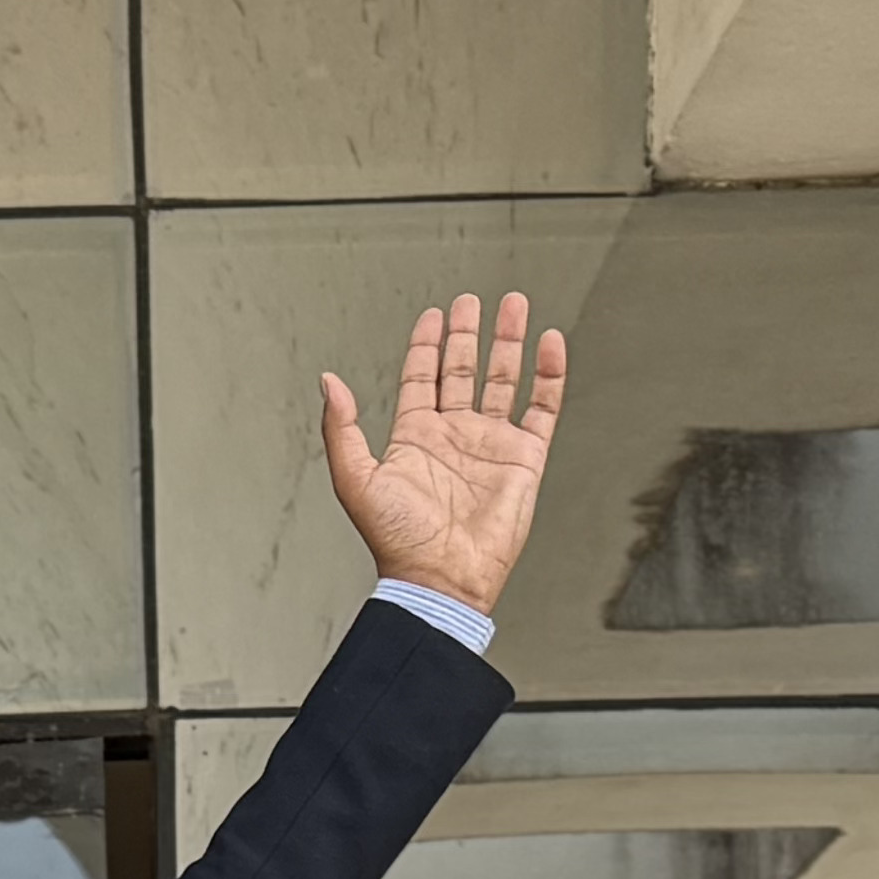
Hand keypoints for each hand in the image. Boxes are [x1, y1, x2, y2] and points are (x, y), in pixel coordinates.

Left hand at [320, 291, 566, 617]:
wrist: (442, 577)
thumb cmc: (397, 541)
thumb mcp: (355, 479)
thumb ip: (341, 428)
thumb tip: (328, 383)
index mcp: (414, 438)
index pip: (422, 379)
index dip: (426, 346)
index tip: (433, 315)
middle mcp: (453, 436)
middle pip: (462, 371)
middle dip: (467, 334)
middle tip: (472, 301)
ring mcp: (490, 443)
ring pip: (504, 380)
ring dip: (507, 342)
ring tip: (513, 306)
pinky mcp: (524, 457)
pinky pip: (542, 407)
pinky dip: (549, 374)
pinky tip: (549, 343)